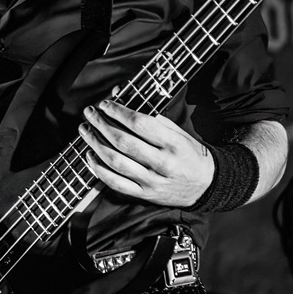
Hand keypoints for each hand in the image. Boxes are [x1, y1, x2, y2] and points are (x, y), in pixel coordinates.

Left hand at [79, 97, 214, 207]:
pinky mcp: (144, 194)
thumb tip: (123, 99)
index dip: (119, 111)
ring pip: (115, 161)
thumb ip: (152, 117)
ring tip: (85, 130)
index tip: (106, 104)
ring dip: (95, 144)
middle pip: (123, 142)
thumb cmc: (190, 154)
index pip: (140, 124)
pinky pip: (115, 183)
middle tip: (90, 113)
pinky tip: (90, 156)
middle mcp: (162, 163)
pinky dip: (99, 169)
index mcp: (173, 143)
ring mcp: (151, 181)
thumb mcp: (179, 132)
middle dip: (101, 124)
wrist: (206, 186)